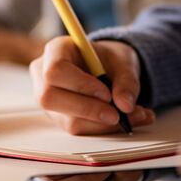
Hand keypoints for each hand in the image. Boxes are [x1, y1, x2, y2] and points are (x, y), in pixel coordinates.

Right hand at [29, 36, 153, 134]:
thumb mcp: (123, 61)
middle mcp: (44, 76)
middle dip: (88, 110)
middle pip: (50, 98)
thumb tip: (125, 106)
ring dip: (103, 124)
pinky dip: (105, 129)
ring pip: (68, 120)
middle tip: (118, 115)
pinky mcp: (60, 118)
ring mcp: (49, 100)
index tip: (107, 94)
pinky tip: (128, 121)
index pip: (56, 70)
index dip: (80, 85)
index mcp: (56, 50)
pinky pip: (79, 129)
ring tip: (136, 116)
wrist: (108, 68)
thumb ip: (126, 81)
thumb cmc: (109, 59)